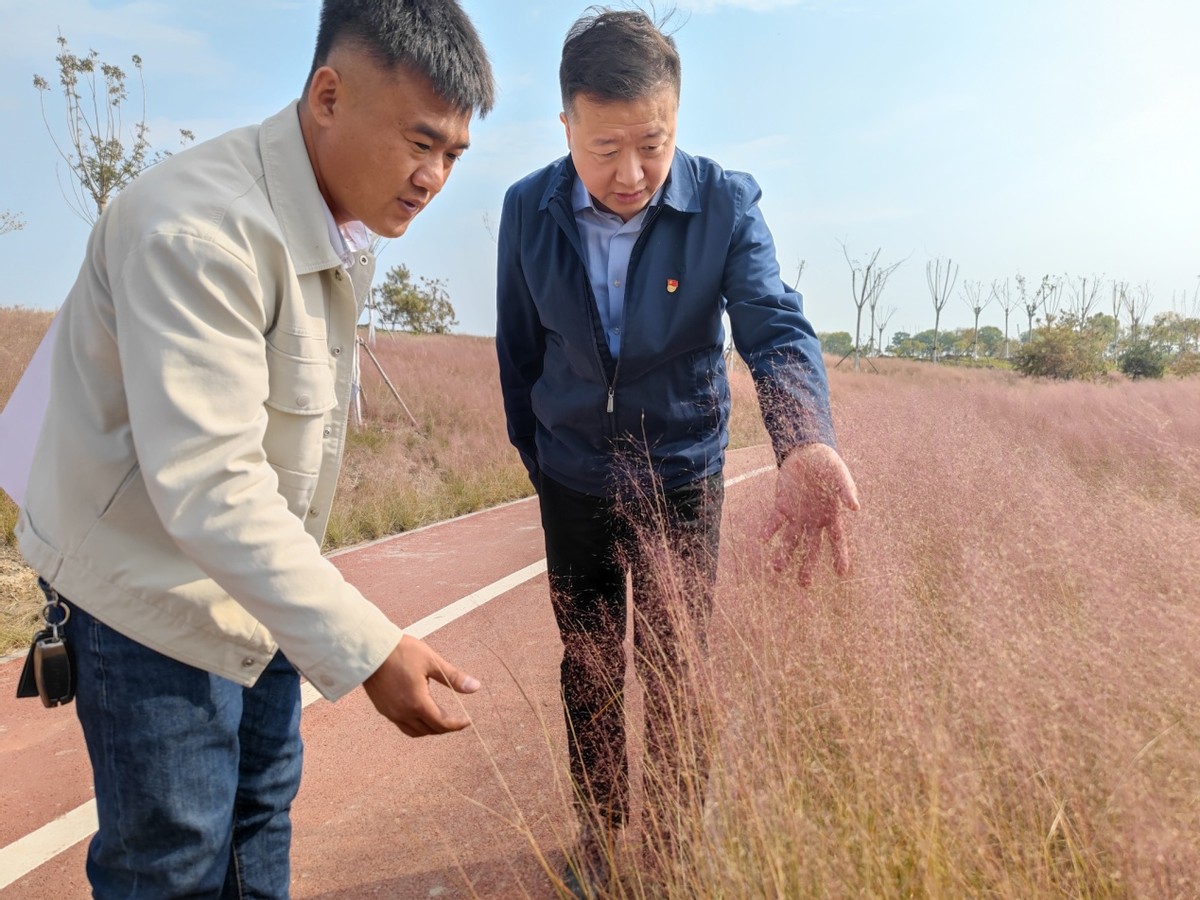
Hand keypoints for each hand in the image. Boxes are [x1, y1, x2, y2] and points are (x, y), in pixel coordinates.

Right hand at [361, 635, 480, 736]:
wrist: (369, 648)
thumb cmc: (401, 651)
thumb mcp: (432, 662)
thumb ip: (453, 678)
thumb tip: (475, 687)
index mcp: (417, 702)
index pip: (441, 723)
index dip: (456, 725)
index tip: (466, 721)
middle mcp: (403, 712)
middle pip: (429, 730)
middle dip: (444, 727)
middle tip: (456, 720)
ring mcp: (391, 712)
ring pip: (414, 731)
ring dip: (429, 729)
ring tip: (440, 719)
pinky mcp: (383, 709)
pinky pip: (402, 725)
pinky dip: (415, 724)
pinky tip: (420, 713)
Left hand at [761, 443, 859, 584]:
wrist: (808, 453)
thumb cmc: (829, 466)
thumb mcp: (841, 476)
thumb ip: (847, 491)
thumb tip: (856, 507)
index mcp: (832, 516)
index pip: (837, 541)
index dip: (840, 557)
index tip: (842, 574)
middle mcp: (814, 521)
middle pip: (811, 548)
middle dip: (808, 566)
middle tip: (804, 584)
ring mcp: (797, 515)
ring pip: (791, 540)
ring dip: (784, 554)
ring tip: (776, 570)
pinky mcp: (782, 506)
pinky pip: (775, 522)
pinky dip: (769, 530)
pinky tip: (763, 539)